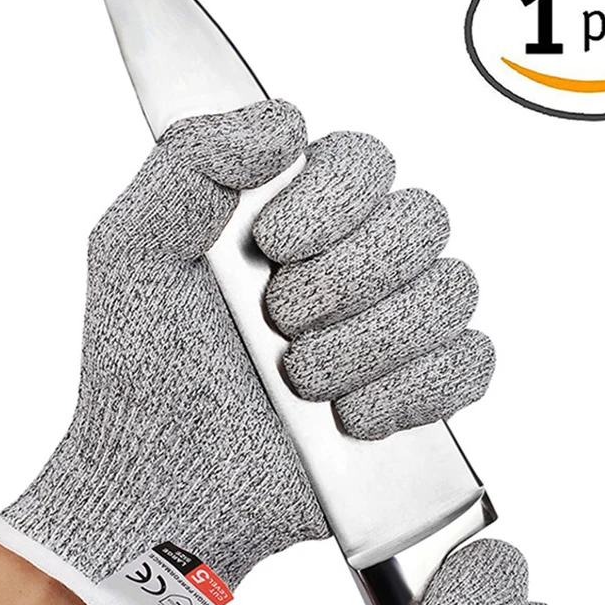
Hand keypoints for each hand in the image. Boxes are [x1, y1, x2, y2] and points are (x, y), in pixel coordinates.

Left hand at [0, 101, 494, 604]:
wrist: (171, 483)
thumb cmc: (146, 369)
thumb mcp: (134, 253)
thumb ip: (189, 165)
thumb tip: (283, 121)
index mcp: (298, 217)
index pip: (366, 159)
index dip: (335, 198)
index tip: (275, 247)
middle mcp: (355, 264)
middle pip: (423, 219)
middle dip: (348, 279)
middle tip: (281, 323)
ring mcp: (394, 329)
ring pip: (452, 289)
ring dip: (371, 341)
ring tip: (305, 380)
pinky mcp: (420, 394)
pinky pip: (471, 362)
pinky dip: (414, 389)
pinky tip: (352, 415)